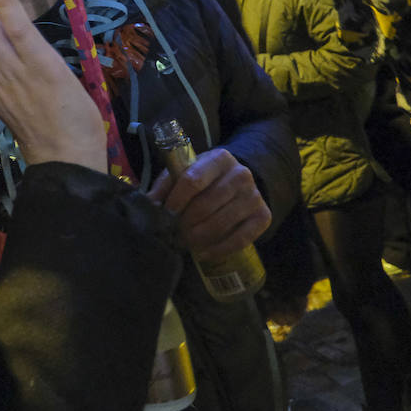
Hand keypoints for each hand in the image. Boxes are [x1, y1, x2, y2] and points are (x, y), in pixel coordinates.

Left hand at [148, 147, 269, 259]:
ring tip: (184, 242)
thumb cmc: (203, 178)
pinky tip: (203, 253)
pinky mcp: (263, 216)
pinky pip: (241, 238)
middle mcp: (241, 174)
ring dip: (199, 237)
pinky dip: (219, 249)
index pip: (193, 179)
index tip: (166, 213)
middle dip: (186, 222)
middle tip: (174, 233)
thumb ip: (165, 187)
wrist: (236, 183)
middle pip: (207, 204)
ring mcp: (254, 196)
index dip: (176, 200)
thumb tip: (147, 206)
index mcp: (219, 158)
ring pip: (222, 223)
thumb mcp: (183, 174)